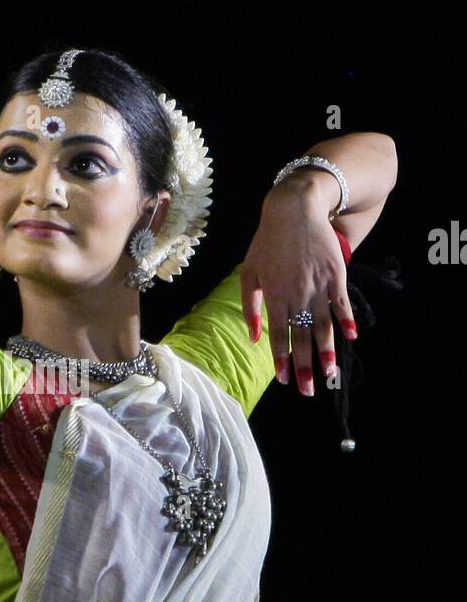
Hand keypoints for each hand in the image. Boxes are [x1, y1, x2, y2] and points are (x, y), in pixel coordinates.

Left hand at [240, 182, 357, 395]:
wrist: (294, 209)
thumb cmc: (267, 242)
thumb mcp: (249, 271)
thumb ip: (250, 306)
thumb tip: (254, 337)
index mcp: (274, 294)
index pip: (277, 334)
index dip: (281, 358)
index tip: (284, 379)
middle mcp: (296, 293)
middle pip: (301, 336)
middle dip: (304, 366)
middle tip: (307, 391)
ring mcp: (318, 284)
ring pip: (323, 324)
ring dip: (326, 351)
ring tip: (328, 374)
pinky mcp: (336, 274)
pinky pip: (342, 302)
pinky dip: (347, 320)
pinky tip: (352, 337)